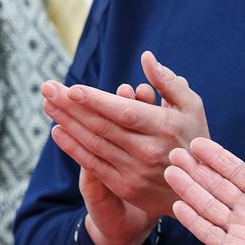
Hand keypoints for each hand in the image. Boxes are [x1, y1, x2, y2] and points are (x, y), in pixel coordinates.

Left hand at [42, 51, 209, 220]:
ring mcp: (136, 171)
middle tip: (47, 87)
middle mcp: (149, 150)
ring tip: (47, 104)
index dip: (96, 101)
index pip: (124, 112)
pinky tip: (58, 131)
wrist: (197, 186)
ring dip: (67, 122)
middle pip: (102, 126)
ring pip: (93, 143)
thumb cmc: (192, 139)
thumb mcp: (192, 108)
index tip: (71, 88)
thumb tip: (146, 58)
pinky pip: (93, 164)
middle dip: (70, 106)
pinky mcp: (126, 186)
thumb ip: (168, 83)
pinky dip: (72, 148)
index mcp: (166, 127)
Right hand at [164, 138, 244, 244]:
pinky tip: (179, 205)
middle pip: (216, 185)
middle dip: (196, 169)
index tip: (198, 143)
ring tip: (171, 172)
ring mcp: (239, 229)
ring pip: (208, 205)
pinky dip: (194, 221)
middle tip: (175, 153)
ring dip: (189, 189)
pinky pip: (209, 233)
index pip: (235, 171)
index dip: (217, 158)